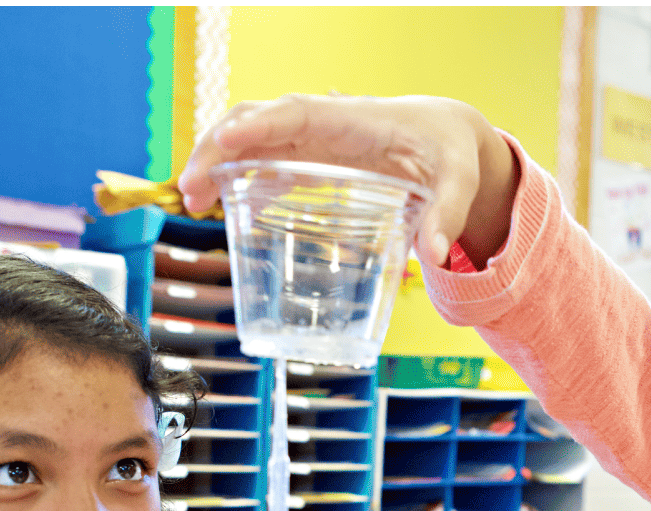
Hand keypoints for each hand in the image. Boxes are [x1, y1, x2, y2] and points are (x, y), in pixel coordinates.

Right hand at [179, 92, 518, 267]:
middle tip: (191, 191)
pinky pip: (265, 158)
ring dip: (217, 163)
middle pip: (256, 122)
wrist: (449, 136)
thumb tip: (434, 257)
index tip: (224, 141)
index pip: (295, 113)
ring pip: (251, 138)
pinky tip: (219, 205)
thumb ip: (447, 215)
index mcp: (353, 119)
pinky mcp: (312, 156)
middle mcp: (324, 123)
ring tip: (193, 201)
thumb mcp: (459, 180)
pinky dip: (238, 176)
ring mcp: (313, 138)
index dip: (258, 125)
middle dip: (218, 148)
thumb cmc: (452, 150)